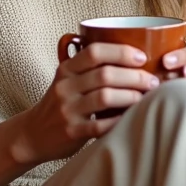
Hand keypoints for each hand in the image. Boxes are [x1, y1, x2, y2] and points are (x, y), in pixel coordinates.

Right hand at [15, 43, 160, 163]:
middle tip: (153, 81)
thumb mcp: (68, 80)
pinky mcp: (71, 131)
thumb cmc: (61, 103)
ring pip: (105, 97)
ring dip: (131, 96)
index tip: (142, 57)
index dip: (121, 52)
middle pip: (105, 74)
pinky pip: (100, 125)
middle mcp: (65, 86)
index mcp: (66, 69)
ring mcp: (67, 109)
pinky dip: (119, 120)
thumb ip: (91, 68)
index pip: (94, 52)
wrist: (33, 134)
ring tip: (146, 98)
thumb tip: (136, 58)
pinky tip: (132, 118)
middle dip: (134, 76)